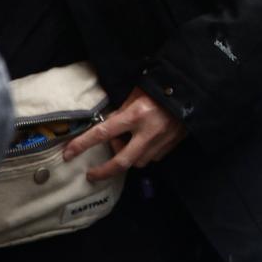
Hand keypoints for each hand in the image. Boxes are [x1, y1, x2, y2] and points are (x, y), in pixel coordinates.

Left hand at [62, 87, 186, 181]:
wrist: (194, 90)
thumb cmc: (161, 86)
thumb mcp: (137, 93)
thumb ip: (121, 111)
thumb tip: (107, 125)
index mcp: (135, 115)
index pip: (102, 133)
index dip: (82, 144)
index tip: (68, 154)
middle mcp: (147, 132)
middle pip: (121, 161)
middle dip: (103, 171)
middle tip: (91, 174)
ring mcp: (161, 141)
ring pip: (137, 162)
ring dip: (128, 157)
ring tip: (127, 144)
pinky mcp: (172, 145)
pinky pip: (152, 157)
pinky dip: (144, 154)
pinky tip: (144, 143)